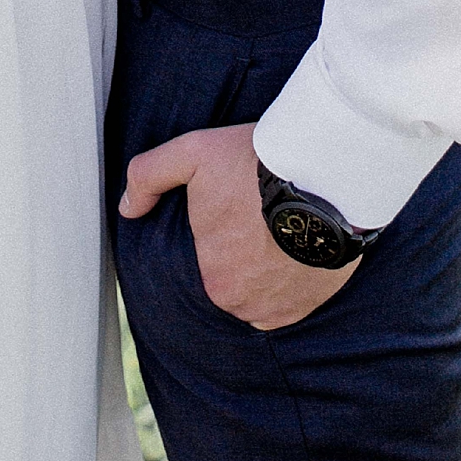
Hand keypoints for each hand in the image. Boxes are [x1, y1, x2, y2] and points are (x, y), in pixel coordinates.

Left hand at [119, 126, 358, 330]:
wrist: (330, 170)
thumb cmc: (260, 163)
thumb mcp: (194, 153)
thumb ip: (149, 175)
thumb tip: (129, 207)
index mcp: (212, 278)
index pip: (209, 263)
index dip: (223, 236)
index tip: (239, 213)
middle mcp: (243, 303)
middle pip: (236, 280)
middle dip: (246, 255)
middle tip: (262, 218)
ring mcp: (281, 306)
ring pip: (263, 292)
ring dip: (270, 270)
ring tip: (284, 231)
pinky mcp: (312, 303)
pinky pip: (293, 300)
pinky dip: (295, 280)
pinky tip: (300, 247)